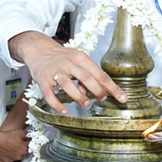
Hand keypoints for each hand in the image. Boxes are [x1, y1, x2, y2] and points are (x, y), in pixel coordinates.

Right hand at [0, 127, 28, 161]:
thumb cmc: (7, 136)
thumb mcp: (21, 132)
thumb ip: (27, 136)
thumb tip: (28, 137)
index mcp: (25, 150)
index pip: (29, 148)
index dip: (26, 144)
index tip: (24, 142)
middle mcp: (19, 156)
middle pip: (23, 153)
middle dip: (21, 149)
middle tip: (17, 144)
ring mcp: (12, 159)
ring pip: (16, 156)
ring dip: (15, 152)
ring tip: (11, 146)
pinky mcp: (6, 161)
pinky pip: (10, 158)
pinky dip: (9, 155)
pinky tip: (7, 149)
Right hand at [11, 31, 125, 114]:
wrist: (38, 50)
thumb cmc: (63, 58)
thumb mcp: (78, 61)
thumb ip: (88, 76)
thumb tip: (98, 93)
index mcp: (81, 58)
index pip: (100, 74)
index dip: (113, 87)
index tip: (123, 98)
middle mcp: (68, 63)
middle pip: (86, 77)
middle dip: (97, 90)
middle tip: (102, 98)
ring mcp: (55, 71)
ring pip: (68, 84)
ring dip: (79, 95)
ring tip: (86, 102)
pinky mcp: (43, 80)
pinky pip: (49, 95)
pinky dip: (57, 104)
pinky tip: (64, 111)